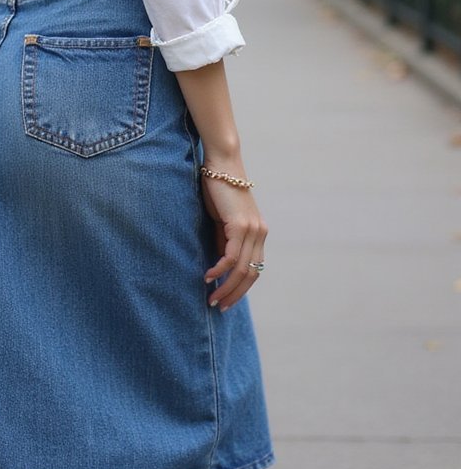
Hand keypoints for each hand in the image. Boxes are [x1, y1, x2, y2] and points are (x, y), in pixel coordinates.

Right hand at [200, 171, 267, 310]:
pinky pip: (231, 256)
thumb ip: (224, 241)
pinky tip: (208, 277)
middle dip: (234, 294)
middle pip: (251, 275)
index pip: (254, 270)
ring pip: (242, 270)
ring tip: (211, 298)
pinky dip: (220, 271)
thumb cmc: (218, 189)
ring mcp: (252, 229)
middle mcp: (260, 233)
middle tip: (218, 306)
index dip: (241, 289)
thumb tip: (220, 267)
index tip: (226, 301)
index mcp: (258, 233)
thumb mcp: (222, 221)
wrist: (220, 163)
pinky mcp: (240, 225)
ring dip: (226, 287)